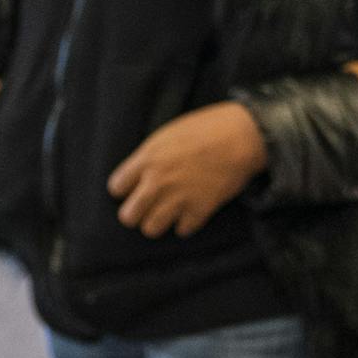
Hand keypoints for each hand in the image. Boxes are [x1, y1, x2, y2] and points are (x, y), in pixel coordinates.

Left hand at [107, 102, 267, 239]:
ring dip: (158, 221)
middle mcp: (158, 182)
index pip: (116, 187)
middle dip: (135, 213)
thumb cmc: (207, 128)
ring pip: (150, 229)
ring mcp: (178, 198)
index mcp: (147, 159)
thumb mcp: (168, 133)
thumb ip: (149, 156)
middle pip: (128, 216)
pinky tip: (189, 212)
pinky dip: (185, 224)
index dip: (123, 189)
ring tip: (167, 212)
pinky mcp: (200, 210)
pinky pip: (182, 230)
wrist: (241, 136)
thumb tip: (139, 173)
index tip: (131, 189)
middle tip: (145, 207)